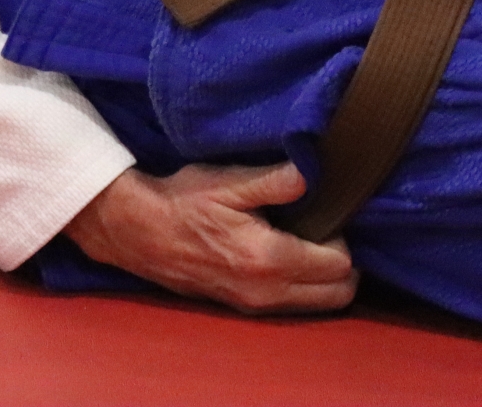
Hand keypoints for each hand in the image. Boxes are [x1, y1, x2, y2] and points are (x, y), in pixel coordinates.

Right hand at [66, 163, 357, 312]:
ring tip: (308, 241)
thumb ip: (276, 180)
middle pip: (338, 294)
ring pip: (317, 305)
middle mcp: (267, 291)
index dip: (343, 237)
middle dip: (343, 265)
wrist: (138, 232)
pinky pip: (291, 305)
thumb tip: (312, 174)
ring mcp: (254, 304)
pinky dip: (301, 287)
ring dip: (323, 279)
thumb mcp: (230, 181)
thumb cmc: (183, 202)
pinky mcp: (242, 307)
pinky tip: (286, 256)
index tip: (327, 214)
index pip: (340, 265)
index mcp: (270, 259)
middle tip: (325, 230)